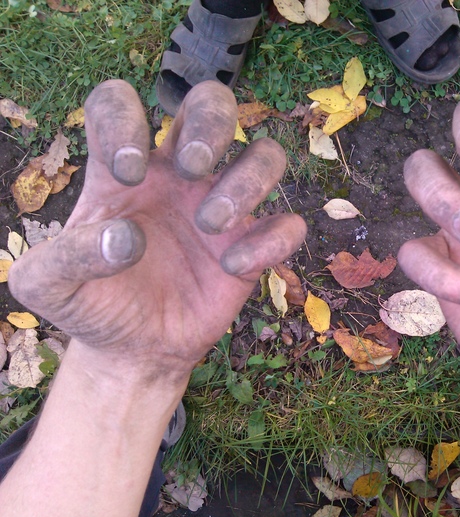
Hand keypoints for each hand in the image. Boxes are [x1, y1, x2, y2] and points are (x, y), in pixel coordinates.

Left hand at [8, 80, 305, 379]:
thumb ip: (66, 256)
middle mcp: (180, 177)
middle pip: (214, 103)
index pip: (121, 101)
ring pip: (267, 155)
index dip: (125, 118)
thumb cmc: (92, 304)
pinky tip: (233, 267)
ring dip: (247, 181)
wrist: (133, 349)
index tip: (128, 174)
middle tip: (191, 168)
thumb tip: (125, 238)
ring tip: (210, 223)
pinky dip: (270, 242)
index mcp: (127, 169)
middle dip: (212, 123)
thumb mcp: (49, 286)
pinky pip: (288, 226)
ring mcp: (223, 207)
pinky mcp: (253, 247)